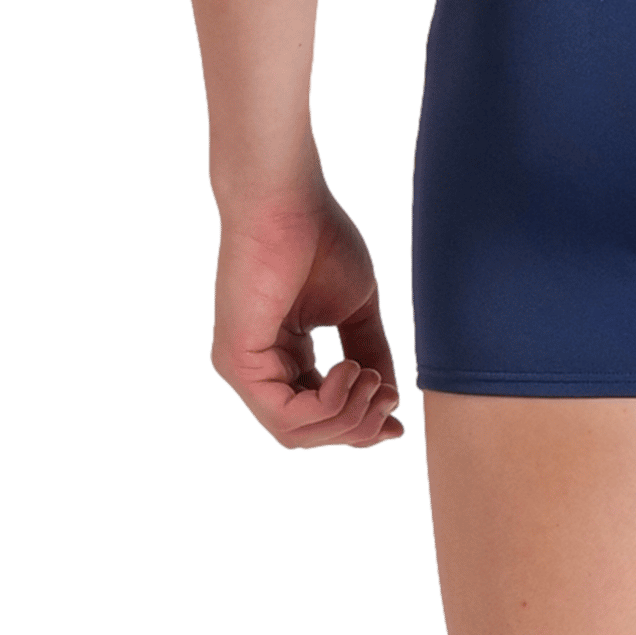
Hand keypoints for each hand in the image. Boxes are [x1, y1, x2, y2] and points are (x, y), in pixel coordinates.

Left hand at [209, 180, 405, 449]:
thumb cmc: (319, 238)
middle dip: (358, 427)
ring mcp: (242, 369)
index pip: (316, 416)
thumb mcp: (355, 309)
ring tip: (370, 379)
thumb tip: (391, 399)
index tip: (398, 425)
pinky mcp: (237, 362)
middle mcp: (257, 369)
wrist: (287, 200)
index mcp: (282, 356)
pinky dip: (327, 404)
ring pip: (296, 434)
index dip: (359, 428)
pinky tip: (348, 370)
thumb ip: (370, 353)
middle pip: (308, 435)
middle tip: (388, 398)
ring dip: (347, 417)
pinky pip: (285, 415)